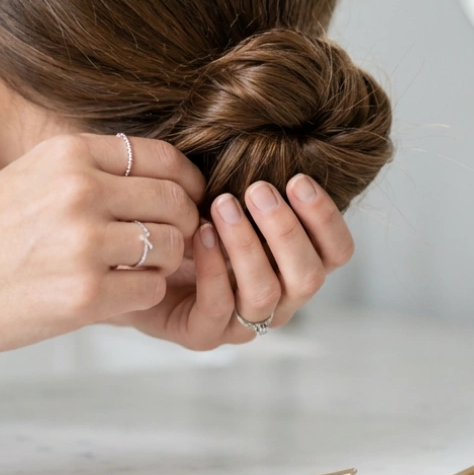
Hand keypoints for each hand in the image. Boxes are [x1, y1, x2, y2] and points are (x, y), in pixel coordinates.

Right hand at [0, 134, 203, 357]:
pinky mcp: (85, 293)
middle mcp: (81, 189)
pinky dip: (140, 295)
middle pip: (176, 202)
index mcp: (69, 154)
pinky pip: (152, 289)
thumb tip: (169, 181)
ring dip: (161, 263)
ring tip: (130, 270)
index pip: (164, 158)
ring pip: (171, 245)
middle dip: (180, 226)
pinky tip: (111, 294)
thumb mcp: (33, 176)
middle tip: (163, 245)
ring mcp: (84, 242)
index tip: (182, 204)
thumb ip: (94, 171)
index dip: (186, 184)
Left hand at [111, 173, 353, 349]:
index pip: (337, 252)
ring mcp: (243, 322)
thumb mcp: (230, 195)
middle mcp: (280, 298)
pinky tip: (200, 233)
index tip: (298, 180)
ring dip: (247, 245)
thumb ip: (257, 184)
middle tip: (258, 190)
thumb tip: (274, 140)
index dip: (326, 219)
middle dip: (287, 230)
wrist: (135, 259)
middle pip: (310, 276)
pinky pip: (218, 308)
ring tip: (223, 204)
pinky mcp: (204, 334)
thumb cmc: (192, 221)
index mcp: (296, 264)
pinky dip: (212, 268)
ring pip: (265, 293)